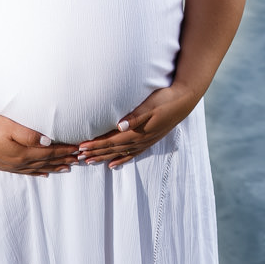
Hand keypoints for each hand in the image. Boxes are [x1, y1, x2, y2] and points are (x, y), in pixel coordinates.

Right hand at [0, 113, 79, 175]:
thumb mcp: (11, 127)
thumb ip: (30, 136)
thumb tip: (49, 143)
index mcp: (22, 153)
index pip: (50, 153)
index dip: (65, 151)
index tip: (78, 149)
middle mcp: (18, 162)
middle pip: (46, 162)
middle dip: (64, 160)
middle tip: (79, 159)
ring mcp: (11, 166)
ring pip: (38, 169)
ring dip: (54, 167)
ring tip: (67, 167)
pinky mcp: (4, 166)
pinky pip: (26, 172)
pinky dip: (38, 173)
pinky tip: (44, 173)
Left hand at [77, 83, 199, 168]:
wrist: (185, 100)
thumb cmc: (166, 99)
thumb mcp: (151, 104)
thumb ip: (135, 116)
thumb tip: (120, 126)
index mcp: (137, 132)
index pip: (111, 141)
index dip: (96, 145)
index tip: (81, 147)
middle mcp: (140, 140)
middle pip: (113, 149)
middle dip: (96, 153)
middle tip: (79, 157)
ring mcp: (145, 142)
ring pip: (120, 153)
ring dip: (104, 157)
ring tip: (90, 162)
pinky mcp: (150, 140)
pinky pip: (132, 154)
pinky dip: (121, 159)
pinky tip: (114, 164)